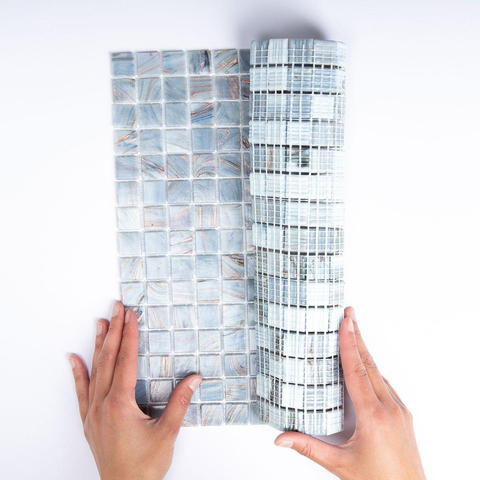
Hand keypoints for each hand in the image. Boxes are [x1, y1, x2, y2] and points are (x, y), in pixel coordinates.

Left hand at [69, 302, 201, 479]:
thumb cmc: (144, 466)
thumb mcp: (166, 433)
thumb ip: (180, 403)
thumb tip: (194, 378)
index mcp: (120, 404)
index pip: (126, 360)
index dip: (129, 335)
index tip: (131, 315)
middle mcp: (102, 404)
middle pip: (108, 359)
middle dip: (114, 331)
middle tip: (117, 308)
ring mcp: (92, 412)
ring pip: (94, 370)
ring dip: (98, 345)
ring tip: (100, 323)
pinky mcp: (89, 420)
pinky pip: (81, 391)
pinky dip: (78, 373)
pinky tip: (74, 358)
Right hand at [274, 307, 425, 479]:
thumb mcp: (341, 465)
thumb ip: (309, 447)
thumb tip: (281, 438)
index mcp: (373, 416)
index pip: (356, 371)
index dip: (349, 344)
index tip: (345, 322)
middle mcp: (389, 408)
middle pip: (369, 364)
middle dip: (357, 335)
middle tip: (349, 312)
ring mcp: (399, 410)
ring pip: (378, 372)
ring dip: (365, 350)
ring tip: (354, 331)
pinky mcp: (403, 415)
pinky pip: (385, 384)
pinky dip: (372, 368)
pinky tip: (365, 365)